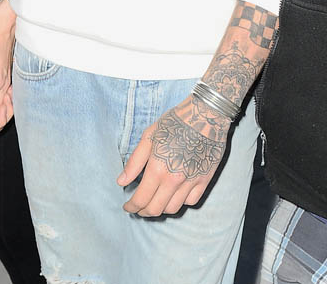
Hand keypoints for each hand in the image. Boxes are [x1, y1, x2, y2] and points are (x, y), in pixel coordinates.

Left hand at [118, 94, 230, 215]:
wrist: (205, 115)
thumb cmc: (174, 122)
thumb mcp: (148, 137)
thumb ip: (134, 162)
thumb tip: (121, 182)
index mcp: (158, 168)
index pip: (141, 199)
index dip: (132, 206)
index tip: (127, 207)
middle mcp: (174, 180)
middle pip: (156, 209)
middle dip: (143, 211)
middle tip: (138, 207)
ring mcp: (191, 182)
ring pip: (173, 209)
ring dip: (161, 209)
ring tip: (154, 201)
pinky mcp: (204, 181)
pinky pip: (190, 202)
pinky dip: (180, 202)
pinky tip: (173, 194)